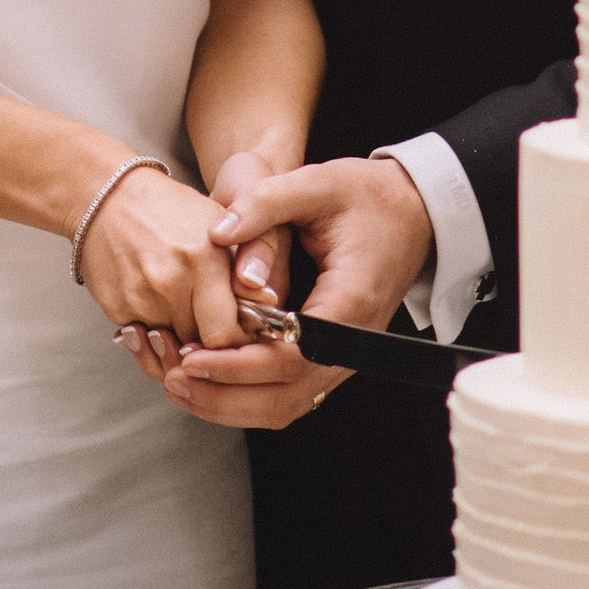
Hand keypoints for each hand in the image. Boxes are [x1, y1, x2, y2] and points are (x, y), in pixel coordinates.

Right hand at [80, 165, 246, 374]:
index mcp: (204, 260)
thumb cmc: (172, 210)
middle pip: (198, 346)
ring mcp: (140, 299)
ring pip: (170, 349)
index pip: (226, 333)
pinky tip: (159, 308)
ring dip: (181, 340)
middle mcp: (170, 284)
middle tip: (213, 330)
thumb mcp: (218, 224)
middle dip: (209, 343)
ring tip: (186, 318)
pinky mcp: (117, 308)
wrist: (111, 198)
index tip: (239, 334)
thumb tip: (270, 302)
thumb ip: (246, 262)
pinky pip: (144, 341)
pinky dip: (155, 333)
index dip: (236, 340)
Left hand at [164, 156, 432, 431]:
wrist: (414, 210)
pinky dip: (250, 397)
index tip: (191, 357)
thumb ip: (265, 202)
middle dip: (224, 395)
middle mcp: (352, 342)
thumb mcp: (317, 183)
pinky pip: (292, 394)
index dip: (237, 366)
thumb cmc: (368, 196)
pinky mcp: (335, 356)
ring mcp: (345, 356)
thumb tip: (216, 232)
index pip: (289, 357)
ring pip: (287, 405)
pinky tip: (213, 382)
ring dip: (232, 405)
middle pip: (285, 396)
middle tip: (174, 378)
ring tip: (182, 386)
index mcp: (349, 302)